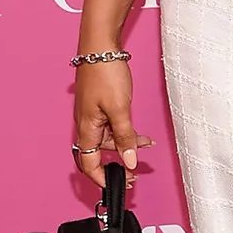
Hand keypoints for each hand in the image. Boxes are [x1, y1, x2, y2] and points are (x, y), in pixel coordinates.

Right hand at [72, 61, 153, 188]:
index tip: (118, 187)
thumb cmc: (105, 73)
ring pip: (108, 139)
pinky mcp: (99, 105)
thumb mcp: (120, 109)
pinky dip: (126, 131)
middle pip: (99, 154)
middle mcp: (85, 124)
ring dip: (127, 144)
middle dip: (118, 164)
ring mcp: (92, 114)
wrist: (100, 45)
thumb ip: (125, 137)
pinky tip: (140, 132)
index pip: (89, 164)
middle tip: (136, 173)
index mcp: (85, 128)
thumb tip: (130, 162)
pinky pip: (111, 126)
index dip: (102, 179)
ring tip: (147, 145)